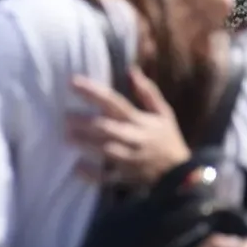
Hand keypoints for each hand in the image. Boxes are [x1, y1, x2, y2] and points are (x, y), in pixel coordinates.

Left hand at [67, 67, 190, 184]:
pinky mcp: (126, 177)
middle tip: (65, 116)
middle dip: (85, 121)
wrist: (182, 174)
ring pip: (105, 150)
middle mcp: (133, 138)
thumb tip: (131, 70)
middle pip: (106, 127)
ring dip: (85, 143)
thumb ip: (148, 92)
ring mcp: (129, 159)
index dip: (94, 92)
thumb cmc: (168, 139)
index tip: (73, 82)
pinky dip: (92, 174)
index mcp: (140, 121)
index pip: (115, 102)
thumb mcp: (164, 113)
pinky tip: (77, 168)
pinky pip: (107, 177)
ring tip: (67, 136)